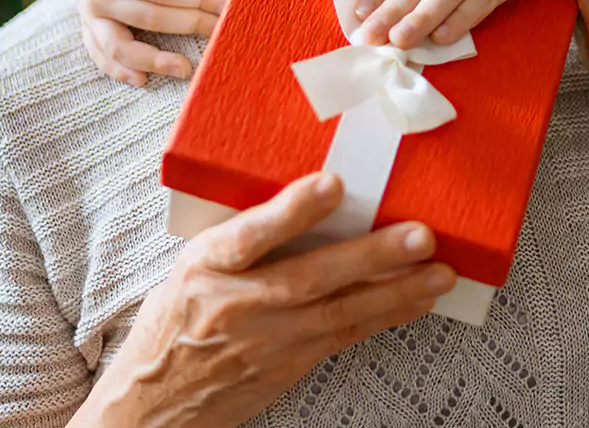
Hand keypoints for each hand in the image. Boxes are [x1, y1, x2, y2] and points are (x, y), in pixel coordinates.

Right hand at [66, 0, 226, 87]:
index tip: (226, 3)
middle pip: (151, 18)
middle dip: (191, 24)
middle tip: (223, 30)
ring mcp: (90, 16)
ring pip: (121, 46)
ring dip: (155, 61)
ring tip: (187, 69)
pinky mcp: (88, 25)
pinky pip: (100, 54)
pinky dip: (118, 70)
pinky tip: (143, 80)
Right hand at [81, 172, 454, 427]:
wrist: (148, 408)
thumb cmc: (176, 320)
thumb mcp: (191, 265)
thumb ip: (242, 234)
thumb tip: (308, 188)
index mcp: (205, 267)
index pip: (250, 236)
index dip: (292, 210)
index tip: (333, 183)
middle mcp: (237, 305)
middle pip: (309, 278)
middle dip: (371, 257)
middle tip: (421, 235)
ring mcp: (266, 341)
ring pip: (339, 313)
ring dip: (397, 292)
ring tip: (441, 273)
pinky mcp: (288, 365)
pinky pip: (344, 337)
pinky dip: (385, 316)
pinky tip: (419, 300)